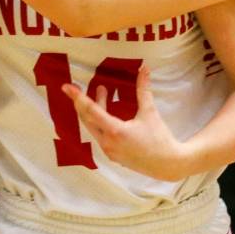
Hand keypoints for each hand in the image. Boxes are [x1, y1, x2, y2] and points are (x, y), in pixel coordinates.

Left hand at [62, 65, 188, 180]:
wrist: (167, 164)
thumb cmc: (159, 138)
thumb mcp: (150, 112)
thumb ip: (143, 89)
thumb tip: (144, 69)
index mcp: (115, 131)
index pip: (91, 111)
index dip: (78, 97)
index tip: (67, 87)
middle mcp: (107, 142)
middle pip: (88, 119)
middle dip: (84, 102)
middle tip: (81, 88)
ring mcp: (109, 151)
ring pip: (94, 128)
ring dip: (94, 111)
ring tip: (103, 94)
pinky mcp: (112, 156)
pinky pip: (100, 136)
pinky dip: (100, 123)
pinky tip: (107, 114)